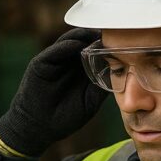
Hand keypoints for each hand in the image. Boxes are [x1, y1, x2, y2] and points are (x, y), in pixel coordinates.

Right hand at [0, 28, 107, 156]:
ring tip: (95, 34)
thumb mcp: (89, 102)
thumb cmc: (64, 117)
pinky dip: (65, 46)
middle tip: (111, 32)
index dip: (105, 46)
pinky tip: (76, 45)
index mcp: (80, 70)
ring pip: (68, 42)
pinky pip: (53, 51)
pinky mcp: (40, 64)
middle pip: (82, 42)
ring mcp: (54, 62)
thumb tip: (117, 72)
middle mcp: (67, 62)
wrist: (39, 128)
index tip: (121, 41)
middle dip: (95, 36)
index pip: (93, 52)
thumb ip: (101, 87)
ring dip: (81, 36)